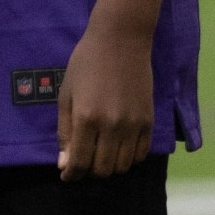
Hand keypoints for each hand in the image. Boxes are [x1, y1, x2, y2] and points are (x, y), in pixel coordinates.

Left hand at [57, 14, 153, 180]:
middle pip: (103, 170)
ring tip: (100, 155)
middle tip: (83, 161)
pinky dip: (129, 158)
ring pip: (123, 166)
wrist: (121, 40)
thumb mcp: (67, 95)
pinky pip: (141, 154)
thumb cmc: (86, 63)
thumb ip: (65, 131)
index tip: (66, 175)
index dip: (71, 174)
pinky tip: (119, 149)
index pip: (80, 162)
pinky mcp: (149, 120)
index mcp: (87, 118)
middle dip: (89, 172)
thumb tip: (65, 163)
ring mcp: (134, 124)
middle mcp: (113, 126)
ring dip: (109, 167)